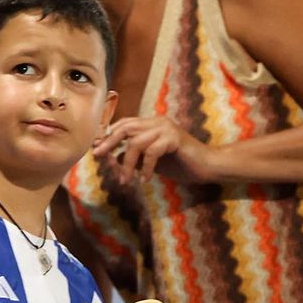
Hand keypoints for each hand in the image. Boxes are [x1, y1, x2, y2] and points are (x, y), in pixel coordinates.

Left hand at [93, 116, 216, 183]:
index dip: (108, 134)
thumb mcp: (151, 162)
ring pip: (136, 142)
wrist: (208, 166)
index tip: (95, 147)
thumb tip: (112, 156)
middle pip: (126, 127)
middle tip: (98, 155)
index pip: (124, 123)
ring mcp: (166, 128)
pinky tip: (145, 180)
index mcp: (152, 124)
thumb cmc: (181, 164)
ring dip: (127, 164)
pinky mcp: (174, 138)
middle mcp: (157, 122)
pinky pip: (151, 152)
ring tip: (125, 181)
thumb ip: (134, 157)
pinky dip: (145, 168)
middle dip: (109, 141)